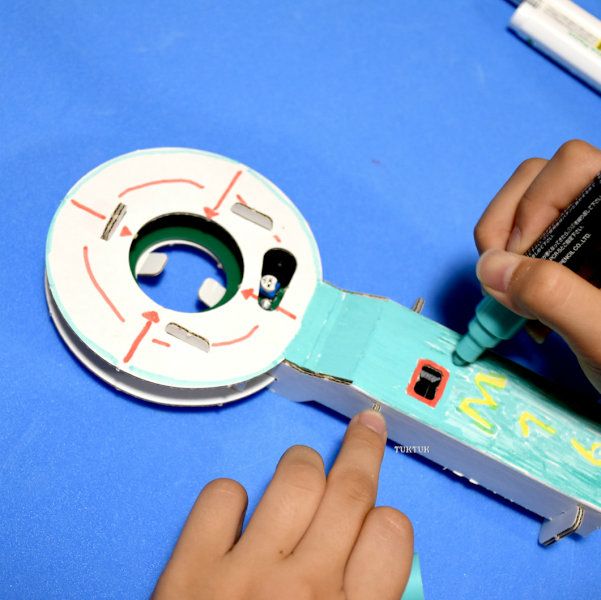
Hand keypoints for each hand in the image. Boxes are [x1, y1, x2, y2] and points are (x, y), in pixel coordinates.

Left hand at [153, 410, 412, 599]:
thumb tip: (383, 568)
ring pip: (293, 478)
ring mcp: (244, 572)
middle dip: (364, 449)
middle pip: (348, 489)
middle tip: (367, 425)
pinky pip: (221, 497)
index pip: (392, 534)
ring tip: (306, 465)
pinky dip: (231, 497)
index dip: (388, 520)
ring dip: (304, 464)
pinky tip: (236, 515)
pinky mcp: (189, 568)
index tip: (377, 521)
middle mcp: (304, 588)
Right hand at [474, 139, 600, 390]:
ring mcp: (593, 230)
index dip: (536, 207)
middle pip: (543, 177)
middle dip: (508, 226)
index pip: (575, 165)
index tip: (519, 266)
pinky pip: (529, 237)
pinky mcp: (579, 252)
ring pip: (528, 204)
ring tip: (510, 297)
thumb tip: (490, 267)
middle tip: (502, 280)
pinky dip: (512, 266)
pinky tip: (521, 303)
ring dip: (505, 248)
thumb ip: (552, 296)